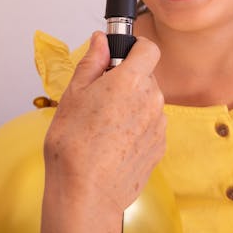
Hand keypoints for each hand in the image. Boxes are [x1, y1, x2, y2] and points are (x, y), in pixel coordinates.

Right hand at [44, 32, 166, 211]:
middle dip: (127, 81)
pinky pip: (150, 127)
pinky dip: (136, 129)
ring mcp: (159, 125)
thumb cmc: (74, 146)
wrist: (86, 192)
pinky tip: (113, 143)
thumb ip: (92, 62)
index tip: (119, 56)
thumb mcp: (73, 94)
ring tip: (103, 127)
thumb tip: (101, 40)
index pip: (148, 48)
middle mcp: (152, 100)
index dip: (134, 48)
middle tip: (99, 98)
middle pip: (146, 77)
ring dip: (131, 107)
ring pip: (147, 103)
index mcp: (131, 80)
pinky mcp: (159, 147)